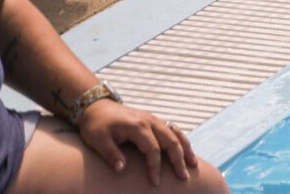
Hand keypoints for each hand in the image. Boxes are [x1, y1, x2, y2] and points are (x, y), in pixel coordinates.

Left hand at [75, 97, 200, 182]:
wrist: (96, 106)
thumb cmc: (96, 125)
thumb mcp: (98, 140)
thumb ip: (111, 154)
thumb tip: (122, 170)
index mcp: (137, 126)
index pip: (152, 149)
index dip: (155, 166)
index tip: (155, 182)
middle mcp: (150, 121)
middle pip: (171, 141)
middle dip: (179, 159)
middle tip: (184, 177)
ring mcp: (153, 119)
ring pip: (176, 133)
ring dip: (186, 149)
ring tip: (193, 164)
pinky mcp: (153, 120)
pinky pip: (173, 129)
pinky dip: (181, 140)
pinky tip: (185, 150)